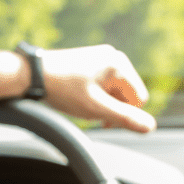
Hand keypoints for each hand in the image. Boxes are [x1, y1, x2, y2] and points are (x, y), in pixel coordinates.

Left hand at [39, 45, 154, 132]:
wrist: (32, 74)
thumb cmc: (62, 90)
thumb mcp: (95, 108)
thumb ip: (123, 118)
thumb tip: (151, 127)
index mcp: (119, 64)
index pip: (139, 99)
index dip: (123, 114)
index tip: (101, 121)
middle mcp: (113, 56)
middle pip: (127, 94)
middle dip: (112, 108)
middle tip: (89, 114)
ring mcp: (101, 57)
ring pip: (114, 90)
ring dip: (103, 103)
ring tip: (81, 105)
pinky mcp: (90, 61)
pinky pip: (103, 84)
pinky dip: (95, 95)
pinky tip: (78, 98)